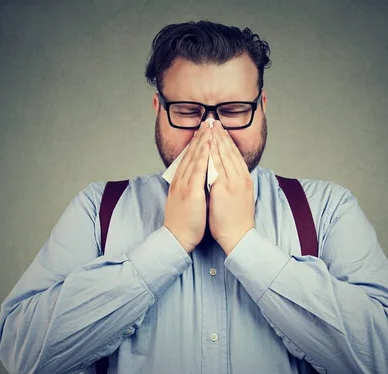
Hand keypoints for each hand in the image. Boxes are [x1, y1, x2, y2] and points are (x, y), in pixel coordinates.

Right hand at [163, 121, 211, 252]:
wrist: (177, 238)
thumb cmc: (184, 222)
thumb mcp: (185, 200)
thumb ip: (191, 187)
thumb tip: (199, 179)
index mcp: (181, 182)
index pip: (189, 157)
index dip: (197, 143)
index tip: (205, 131)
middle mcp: (181, 180)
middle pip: (191, 153)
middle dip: (201, 136)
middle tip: (208, 121)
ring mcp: (185, 185)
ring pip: (194, 158)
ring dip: (202, 141)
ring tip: (210, 127)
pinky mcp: (190, 192)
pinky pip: (198, 171)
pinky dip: (203, 157)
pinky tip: (208, 146)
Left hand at [208, 121, 254, 254]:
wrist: (238, 236)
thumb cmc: (235, 220)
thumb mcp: (238, 197)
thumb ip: (233, 183)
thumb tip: (225, 175)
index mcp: (243, 179)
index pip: (234, 154)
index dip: (226, 140)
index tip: (219, 129)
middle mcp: (240, 177)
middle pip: (230, 151)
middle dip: (221, 135)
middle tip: (213, 121)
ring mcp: (234, 182)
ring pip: (224, 155)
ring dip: (216, 139)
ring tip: (210, 127)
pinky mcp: (226, 188)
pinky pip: (218, 165)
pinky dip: (213, 153)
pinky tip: (208, 143)